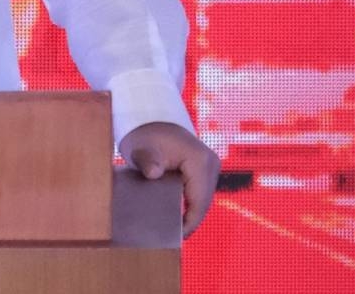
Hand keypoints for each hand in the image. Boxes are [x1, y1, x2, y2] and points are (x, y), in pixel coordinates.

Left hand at [118, 121, 219, 237]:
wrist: (150, 118)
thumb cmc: (146, 134)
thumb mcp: (143, 148)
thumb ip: (148, 162)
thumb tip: (153, 173)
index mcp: (200, 161)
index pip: (199, 201)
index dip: (190, 222)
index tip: (177, 237)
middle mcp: (211, 163)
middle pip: (203, 202)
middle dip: (190, 219)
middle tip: (173, 236)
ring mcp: (210, 165)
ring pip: (202, 198)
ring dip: (190, 212)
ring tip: (174, 228)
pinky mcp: (205, 168)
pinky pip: (199, 191)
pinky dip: (190, 202)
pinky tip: (178, 214)